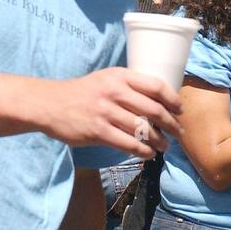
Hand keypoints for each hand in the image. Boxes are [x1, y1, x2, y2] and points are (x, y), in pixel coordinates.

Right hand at [39, 67, 182, 158]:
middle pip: (153, 109)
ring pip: (143, 129)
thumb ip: (128, 86)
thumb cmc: (83, 92)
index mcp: (119, 76)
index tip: (180, 109)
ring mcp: (106, 112)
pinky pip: (128, 144)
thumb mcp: (105, 78)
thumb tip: (157, 100)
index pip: (156, 85)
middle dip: (171, 124)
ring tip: (165, 146)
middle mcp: (114, 92)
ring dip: (160, 140)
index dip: (172, 99)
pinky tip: (149, 153)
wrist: (50, 103)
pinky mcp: (98, 132)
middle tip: (179, 132)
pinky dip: (143, 151)